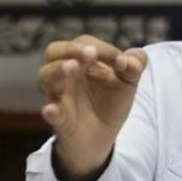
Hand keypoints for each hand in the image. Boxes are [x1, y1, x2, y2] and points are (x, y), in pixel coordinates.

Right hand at [39, 34, 147, 180]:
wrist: (103, 137)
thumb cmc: (110, 101)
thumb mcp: (128, 81)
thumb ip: (135, 65)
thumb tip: (130, 60)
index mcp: (81, 61)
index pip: (84, 43)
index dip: (102, 48)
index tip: (121, 61)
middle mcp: (65, 74)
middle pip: (54, 51)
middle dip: (72, 49)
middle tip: (90, 54)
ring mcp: (59, 95)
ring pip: (46, 76)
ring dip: (58, 70)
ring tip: (72, 67)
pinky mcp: (60, 120)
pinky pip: (51, 113)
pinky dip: (51, 111)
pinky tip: (52, 109)